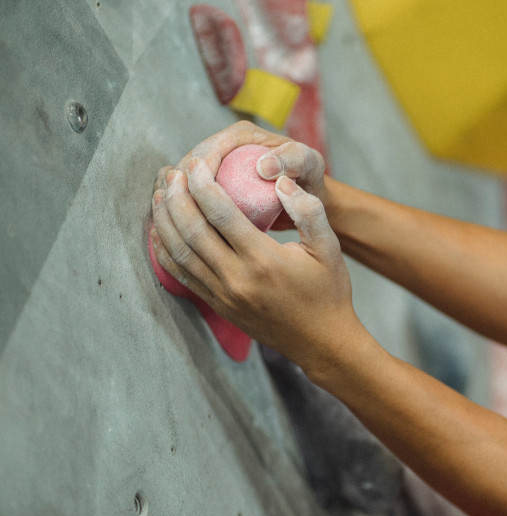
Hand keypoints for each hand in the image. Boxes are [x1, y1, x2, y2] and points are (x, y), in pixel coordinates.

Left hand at [150, 158, 364, 373]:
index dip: (202, 184)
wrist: (322, 342)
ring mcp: (224, 295)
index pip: (221, 212)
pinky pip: (182, 276)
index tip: (196, 163)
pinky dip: (165, 252)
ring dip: (164, 221)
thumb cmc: (329, 292)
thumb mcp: (329, 248)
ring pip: (180, 253)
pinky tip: (160, 233)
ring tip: (159, 195)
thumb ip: (308, 210)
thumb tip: (280, 181)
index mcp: (263, 259)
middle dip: (176, 196)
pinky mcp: (219, 306)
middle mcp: (237, 278)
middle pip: (192, 230)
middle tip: (171, 172)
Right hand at [153, 120, 326, 229]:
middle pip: (188, 165)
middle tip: (181, 218)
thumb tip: (263, 167)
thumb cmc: (310, 179)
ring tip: (174, 227)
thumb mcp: (308, 165)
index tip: (198, 198)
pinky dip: (180, 210)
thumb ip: (293, 159)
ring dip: (175, 201)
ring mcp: (216, 168)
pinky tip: (178, 231)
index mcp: (241, 136)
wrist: (309, 197)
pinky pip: (189, 197)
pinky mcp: (213, 187)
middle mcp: (224, 148)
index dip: (198, 172)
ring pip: (183, 182)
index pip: (209, 150)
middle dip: (180, 189)